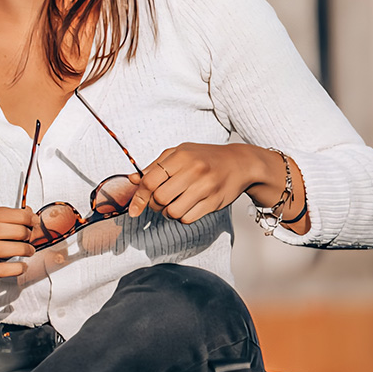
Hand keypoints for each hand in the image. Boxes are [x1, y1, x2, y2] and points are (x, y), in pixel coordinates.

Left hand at [127, 143, 258, 224]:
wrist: (239, 163)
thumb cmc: (205, 157)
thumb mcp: (179, 153)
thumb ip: (155, 166)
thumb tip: (133, 180)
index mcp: (181, 156)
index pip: (150, 180)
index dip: (138, 196)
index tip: (133, 208)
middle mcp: (194, 171)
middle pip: (159, 198)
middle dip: (154, 204)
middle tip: (159, 201)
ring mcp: (205, 187)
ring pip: (173, 212)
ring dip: (168, 212)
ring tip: (173, 203)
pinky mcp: (214, 202)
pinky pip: (188, 219)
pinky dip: (182, 217)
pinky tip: (186, 207)